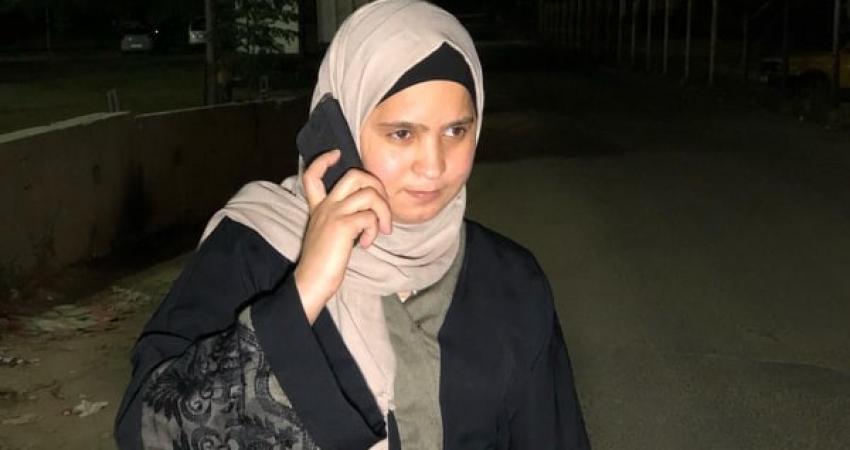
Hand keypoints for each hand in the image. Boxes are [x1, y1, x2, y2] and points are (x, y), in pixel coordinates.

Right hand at [294, 149, 392, 322]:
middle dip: (377, 185)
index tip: (336, 153)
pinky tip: (366, 244)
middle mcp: (325, 206)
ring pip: (369, 194)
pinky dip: (375, 229)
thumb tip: (367, 217)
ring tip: (382, 230)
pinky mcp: (343, 226)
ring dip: (384, 212)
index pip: (312, 175)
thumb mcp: (329, 236)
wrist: (312, 281)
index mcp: (318, 208)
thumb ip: (342, 221)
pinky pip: (370, 216)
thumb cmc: (323, 264)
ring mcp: (333, 214)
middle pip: (355, 174)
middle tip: (383, 207)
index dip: (324, 160)